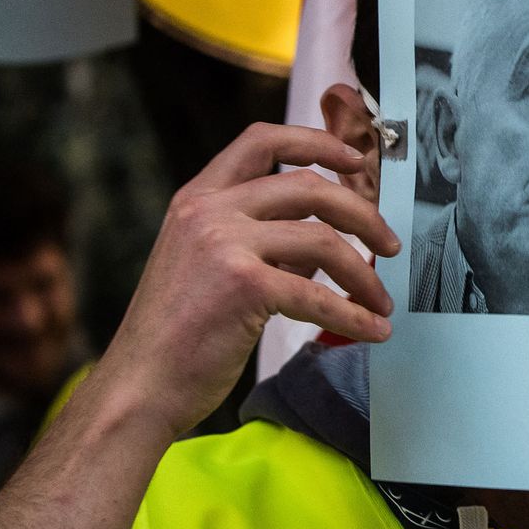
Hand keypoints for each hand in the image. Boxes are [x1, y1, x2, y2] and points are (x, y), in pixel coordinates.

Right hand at [95, 123, 400, 438]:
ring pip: (324, 240)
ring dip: (365, 274)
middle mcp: (208, 210)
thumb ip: (262, 242)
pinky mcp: (244, 285)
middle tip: (390, 244)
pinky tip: (373, 330)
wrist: (138, 388)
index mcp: (197, 197)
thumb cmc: (177, 336)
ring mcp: (224, 244)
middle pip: (310, 186)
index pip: (262, 139)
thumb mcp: (210, 266)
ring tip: (383, 301)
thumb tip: (327, 241)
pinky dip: (355, 316)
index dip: (317, 142)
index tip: (356, 159)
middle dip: (363, 214)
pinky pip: (319, 296)